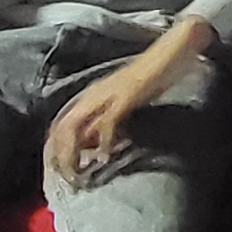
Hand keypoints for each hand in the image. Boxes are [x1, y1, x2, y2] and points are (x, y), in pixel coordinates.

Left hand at [46, 40, 207, 187]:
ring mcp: (107, 94)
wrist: (174, 49)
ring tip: (82, 176)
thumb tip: (96, 146)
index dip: (57, 152)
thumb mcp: (126, 103)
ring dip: (74, 155)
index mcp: (92, 96)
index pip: (61, 127)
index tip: (65, 174)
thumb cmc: (155, 76)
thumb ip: (110, 122)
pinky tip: (107, 157)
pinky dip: (104, 143)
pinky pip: (106, 123)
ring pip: (74, 128)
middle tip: (71, 182)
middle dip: (61, 159)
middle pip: (61, 130)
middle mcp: (93, 94)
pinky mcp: (124, 96)